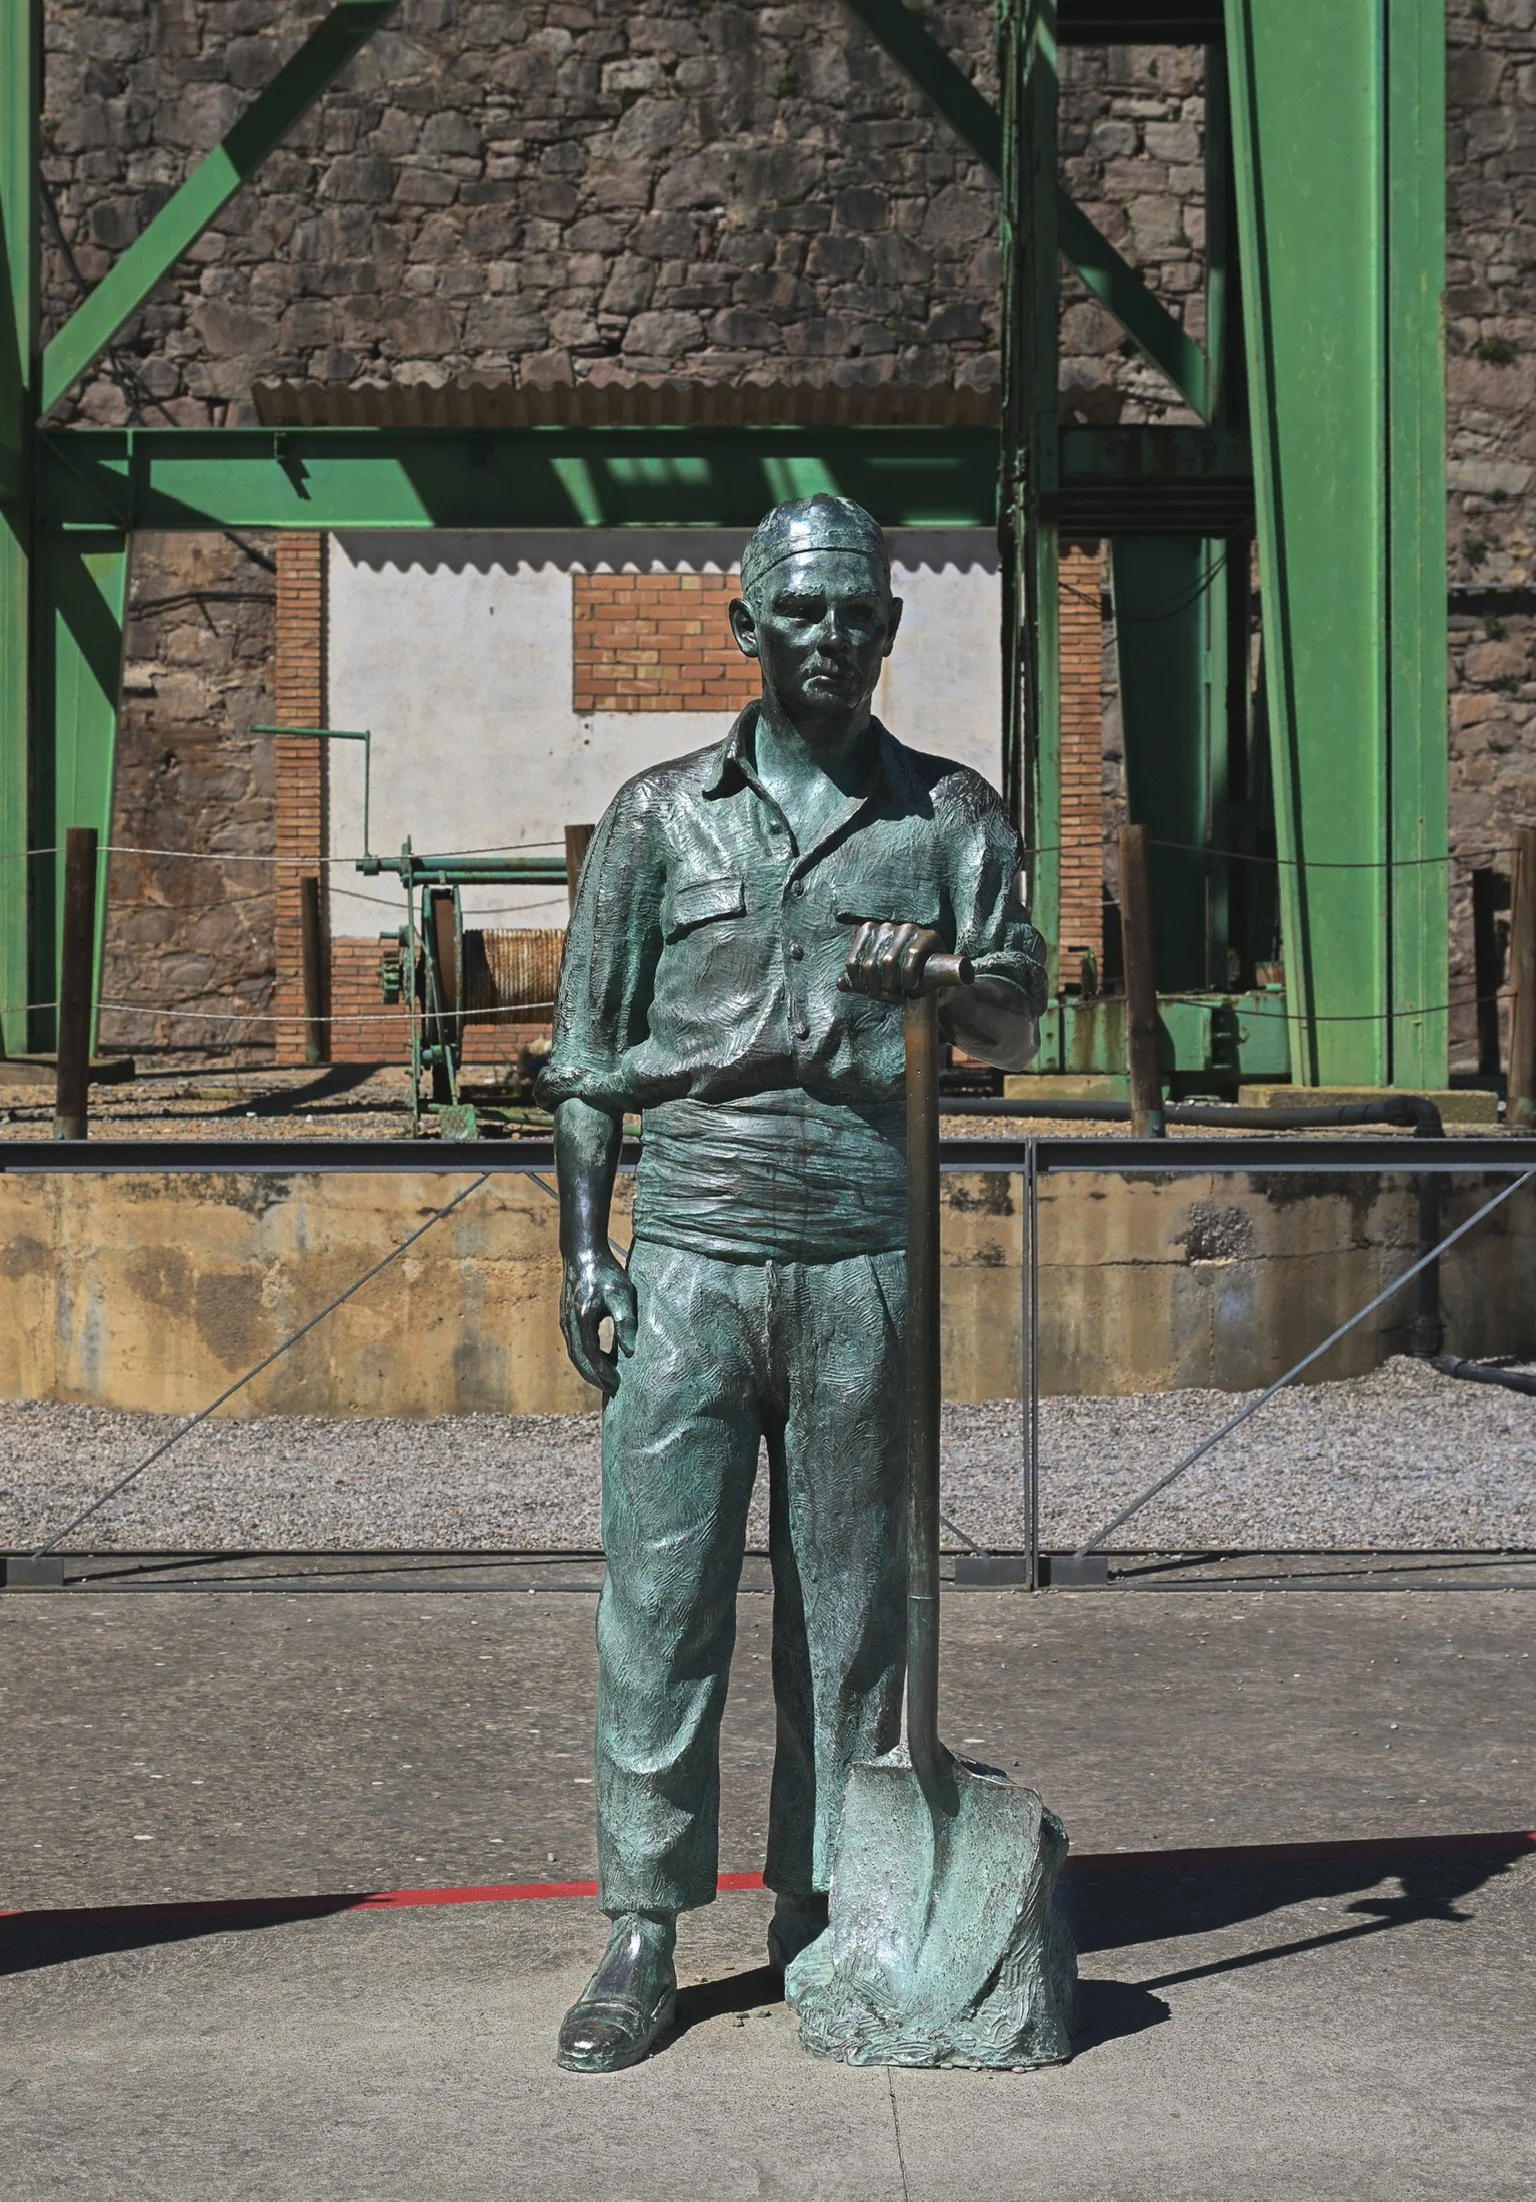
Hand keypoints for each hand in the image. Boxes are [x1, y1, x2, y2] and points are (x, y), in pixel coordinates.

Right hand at [560, 1246, 637, 1396]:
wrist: (582, 1253)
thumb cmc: (606, 1272)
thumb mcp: (621, 1293)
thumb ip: (626, 1321)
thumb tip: (630, 1351)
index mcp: (583, 1318)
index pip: (591, 1354)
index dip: (603, 1372)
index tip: (617, 1383)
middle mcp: (570, 1322)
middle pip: (579, 1359)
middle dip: (594, 1377)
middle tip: (612, 1389)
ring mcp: (565, 1321)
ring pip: (575, 1353)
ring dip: (589, 1369)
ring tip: (607, 1379)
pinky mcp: (566, 1318)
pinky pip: (575, 1344)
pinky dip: (586, 1357)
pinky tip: (603, 1358)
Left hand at [840, 921, 945, 1001]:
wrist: (932, 972)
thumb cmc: (898, 975)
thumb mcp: (875, 978)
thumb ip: (857, 980)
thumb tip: (840, 983)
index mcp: (868, 931)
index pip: (853, 962)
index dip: (859, 983)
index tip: (869, 994)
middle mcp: (885, 926)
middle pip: (870, 964)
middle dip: (876, 986)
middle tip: (885, 996)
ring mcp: (907, 928)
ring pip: (889, 960)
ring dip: (892, 984)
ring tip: (898, 993)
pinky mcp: (928, 935)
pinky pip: (912, 955)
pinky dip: (908, 976)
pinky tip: (910, 986)